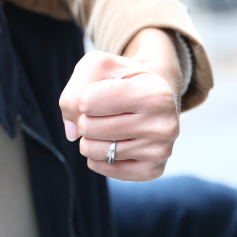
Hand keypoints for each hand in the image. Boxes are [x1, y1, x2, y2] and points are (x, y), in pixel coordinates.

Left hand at [59, 29, 180, 180]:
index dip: (85, 96)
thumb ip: (74, 91)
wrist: (154, 97)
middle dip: (87, 118)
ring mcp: (160, 151)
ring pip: (92, 150)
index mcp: (155, 93)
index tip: (103, 92)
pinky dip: (97, 155)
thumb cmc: (123, 79)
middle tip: (107, 111)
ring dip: (90, 137)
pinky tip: (115, 141)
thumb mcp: (99, 66)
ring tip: (111, 125)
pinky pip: (100, 167)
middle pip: (87, 127)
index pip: (87, 102)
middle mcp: (164, 125)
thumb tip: (73, 133)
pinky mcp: (151, 170)